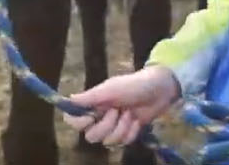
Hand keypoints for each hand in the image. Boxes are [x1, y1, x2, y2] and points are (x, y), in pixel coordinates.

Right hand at [61, 66, 181, 146]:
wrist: (159, 90)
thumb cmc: (133, 85)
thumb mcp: (111, 89)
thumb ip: (90, 97)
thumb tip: (69, 100)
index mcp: (92, 104)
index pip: (73, 120)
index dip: (79, 122)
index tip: (90, 116)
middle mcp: (100, 117)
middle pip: (91, 136)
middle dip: (106, 126)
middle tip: (117, 111)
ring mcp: (114, 126)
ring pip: (108, 141)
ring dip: (122, 128)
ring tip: (130, 114)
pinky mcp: (127, 133)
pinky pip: (124, 142)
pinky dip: (131, 131)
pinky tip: (137, 120)